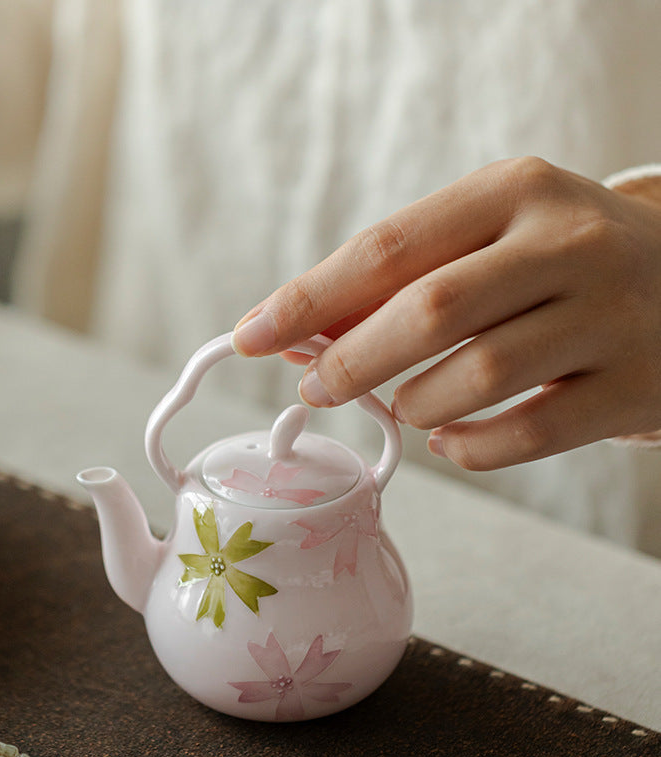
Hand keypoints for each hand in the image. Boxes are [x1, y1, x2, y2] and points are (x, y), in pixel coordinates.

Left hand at [232, 157, 660, 469]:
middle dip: (352, 361)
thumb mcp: (491, 241)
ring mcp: (609, 317)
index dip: (309, 298)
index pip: (389, 246)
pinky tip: (453, 439)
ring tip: (407, 407)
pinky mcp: (630, 388)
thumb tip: (296, 333)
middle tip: (315, 390)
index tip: (250, 335)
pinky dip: (468, 449)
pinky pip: (523, 435)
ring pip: (476, 378)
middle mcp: (569, 244)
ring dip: (415, 405)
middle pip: (428, 310)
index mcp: (517, 192)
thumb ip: (403, 279)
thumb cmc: (560, 266)